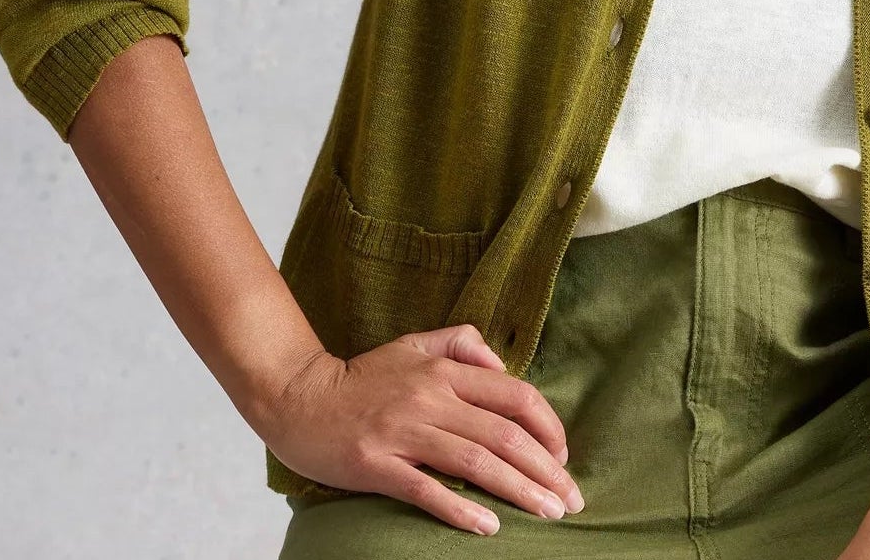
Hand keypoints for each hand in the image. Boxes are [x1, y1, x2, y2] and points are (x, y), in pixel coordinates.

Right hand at [256, 324, 585, 534]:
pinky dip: (461, 508)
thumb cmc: (364, 375)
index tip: (563, 456)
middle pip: (503, 434)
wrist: (299, 397)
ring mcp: (404, 432)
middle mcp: (431, 397)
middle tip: (571, 499)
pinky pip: (426, 489)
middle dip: (545, 468)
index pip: (514, 394)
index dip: (547, 426)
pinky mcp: (377, 465)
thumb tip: (503, 365)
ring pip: (475, 461)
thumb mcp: (416, 344)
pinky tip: (489, 526)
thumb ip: (462, 344)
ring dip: (518, 490)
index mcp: (445, 370)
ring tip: (548, 513)